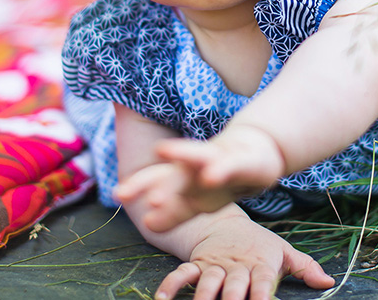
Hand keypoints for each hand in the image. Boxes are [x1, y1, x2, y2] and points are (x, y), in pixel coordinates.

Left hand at [114, 124, 284, 232]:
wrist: (258, 151)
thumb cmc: (221, 179)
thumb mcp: (198, 199)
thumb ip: (175, 211)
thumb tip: (148, 225)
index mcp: (184, 175)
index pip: (157, 178)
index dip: (139, 184)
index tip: (120, 194)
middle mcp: (197, 166)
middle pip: (174, 172)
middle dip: (157, 182)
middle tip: (140, 196)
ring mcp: (220, 160)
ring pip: (200, 158)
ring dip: (183, 159)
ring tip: (166, 158)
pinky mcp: (243, 162)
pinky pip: (231, 166)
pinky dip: (220, 170)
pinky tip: (210, 176)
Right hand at [154, 213, 333, 299]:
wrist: (227, 223)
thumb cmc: (260, 245)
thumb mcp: (284, 251)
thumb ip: (305, 268)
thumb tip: (328, 282)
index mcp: (261, 265)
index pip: (264, 283)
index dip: (264, 296)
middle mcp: (237, 266)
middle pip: (235, 287)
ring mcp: (215, 265)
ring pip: (208, 282)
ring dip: (204, 298)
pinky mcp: (196, 264)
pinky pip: (182, 274)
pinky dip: (172, 285)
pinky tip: (163, 299)